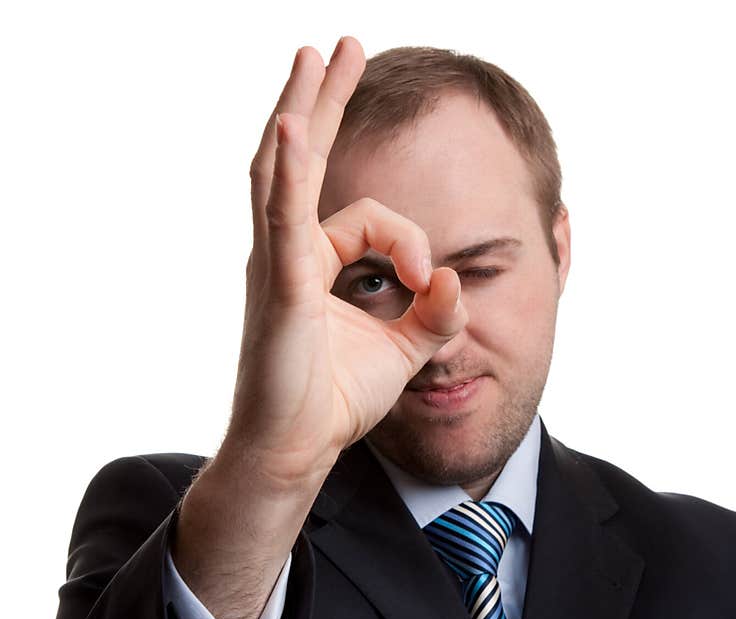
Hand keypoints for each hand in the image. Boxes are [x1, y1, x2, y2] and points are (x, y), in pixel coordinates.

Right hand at [225, 37, 467, 490]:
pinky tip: (294, 126)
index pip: (370, 218)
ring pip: (283, 171)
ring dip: (302, 109)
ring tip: (316, 56)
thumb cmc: (334, 401)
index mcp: (316, 262)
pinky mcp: (277, 289)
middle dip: (324, 99)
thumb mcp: (403, 350)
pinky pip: (281, 220)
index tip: (427, 284)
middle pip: (302, 158)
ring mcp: (276, 264)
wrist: (297, 450)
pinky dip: (287, 174)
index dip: (410, 241)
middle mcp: (288, 251)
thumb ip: (434, 312)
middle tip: (338, 47)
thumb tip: (456, 279)